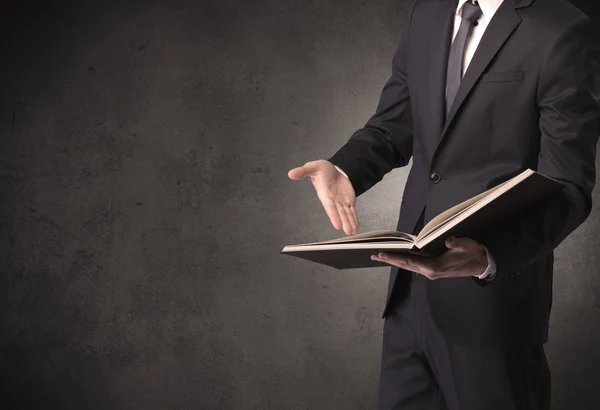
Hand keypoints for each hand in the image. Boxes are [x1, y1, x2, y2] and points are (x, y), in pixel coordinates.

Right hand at [288, 160, 358, 234]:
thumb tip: (291, 173)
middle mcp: (333, 200)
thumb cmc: (322, 169)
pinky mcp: (348, 201)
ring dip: (350, 223)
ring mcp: (341, 202)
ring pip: (346, 214)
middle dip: (344, 221)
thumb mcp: (312, 167)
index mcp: (325, 194)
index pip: (330, 207)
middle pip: (339, 213)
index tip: (337, 225)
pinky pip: (351, 211)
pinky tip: (355, 227)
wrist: (334, 169)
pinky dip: (354, 219)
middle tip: (348, 231)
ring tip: (352, 232)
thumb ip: (303, 171)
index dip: (334, 215)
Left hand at [370, 236, 488, 278]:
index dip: (395, 257)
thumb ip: (456, 243)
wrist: (480, 264)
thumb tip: (448, 240)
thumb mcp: (467, 246)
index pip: (409, 262)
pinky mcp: (432, 269)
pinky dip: (404, 260)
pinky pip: (414, 264)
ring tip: (381, 255)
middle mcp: (429, 271)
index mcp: (434, 267)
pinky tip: (398, 256)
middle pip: (405, 265)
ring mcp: (430, 271)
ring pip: (408, 265)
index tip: (381, 254)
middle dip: (390, 260)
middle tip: (374, 255)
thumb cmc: (473, 254)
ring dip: (395, 260)